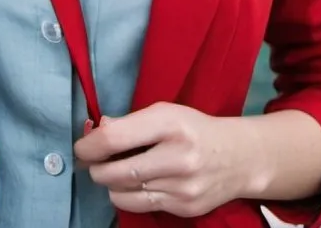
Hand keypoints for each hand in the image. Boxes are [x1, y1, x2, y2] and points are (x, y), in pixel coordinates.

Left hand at [73, 103, 255, 217]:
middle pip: (115, 171)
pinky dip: (127, 195)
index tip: (81, 146)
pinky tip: (132, 183)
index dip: (90, 144)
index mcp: (170, 124)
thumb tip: (96, 130)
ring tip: (113, 171)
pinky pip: (140, 205)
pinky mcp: (184, 208)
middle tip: (92, 162)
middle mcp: (177, 157)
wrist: (238, 157)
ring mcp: (182, 187)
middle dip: (96, 168)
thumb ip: (130, 122)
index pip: (115, 138)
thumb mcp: (165, 112)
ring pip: (123, 193)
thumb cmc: (194, 128)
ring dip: (110, 184)